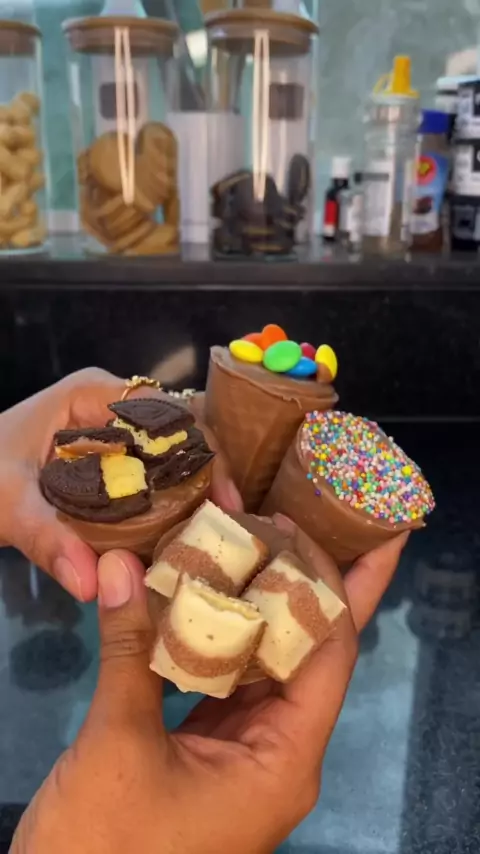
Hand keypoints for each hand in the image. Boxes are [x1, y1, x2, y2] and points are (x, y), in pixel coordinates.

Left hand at [0, 369, 241, 600]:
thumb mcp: (9, 504)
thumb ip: (48, 540)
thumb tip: (94, 586)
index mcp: (92, 394)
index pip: (166, 411)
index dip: (203, 450)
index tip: (223, 499)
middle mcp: (110, 404)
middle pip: (177, 431)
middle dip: (207, 474)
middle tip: (227, 523)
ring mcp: (111, 429)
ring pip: (169, 453)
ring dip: (193, 488)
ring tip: (216, 533)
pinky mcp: (108, 455)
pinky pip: (150, 471)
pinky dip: (169, 499)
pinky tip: (182, 534)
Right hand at [11, 525, 407, 853]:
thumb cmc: (104, 845)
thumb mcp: (118, 743)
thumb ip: (128, 649)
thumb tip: (126, 563)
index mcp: (284, 758)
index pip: (331, 652)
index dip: (325, 584)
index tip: (305, 525)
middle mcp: (278, 752)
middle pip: (310, 653)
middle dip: (308, 585)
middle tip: (299, 518)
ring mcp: (244, 754)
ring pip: (267, 664)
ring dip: (259, 605)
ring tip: (254, 540)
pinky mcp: (209, 752)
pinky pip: (228, 681)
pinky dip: (219, 636)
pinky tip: (205, 592)